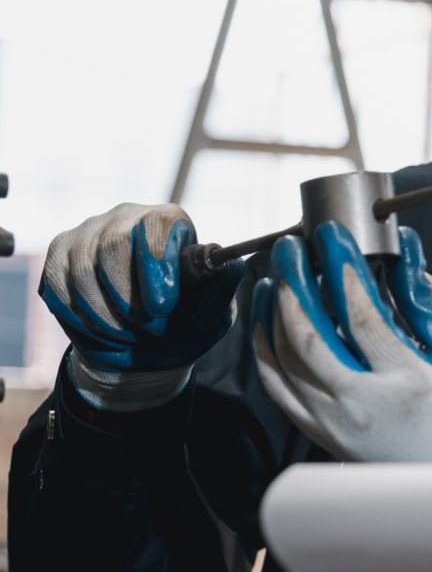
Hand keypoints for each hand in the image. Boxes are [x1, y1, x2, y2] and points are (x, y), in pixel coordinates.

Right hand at [40, 203, 243, 407]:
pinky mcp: (59, 255)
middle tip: (150, 326)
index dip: (157, 264)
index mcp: (170, 222)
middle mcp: (127, 218)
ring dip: (106, 313)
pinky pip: (58, 284)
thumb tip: (234, 263)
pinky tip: (104, 329)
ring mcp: (88, 234)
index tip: (164, 306)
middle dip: (130, 297)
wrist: (145, 354)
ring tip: (130, 334)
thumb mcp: (212, 312)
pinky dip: (81, 316)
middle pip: (113, 244)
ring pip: (82, 268)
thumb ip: (221, 288)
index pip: (157, 224)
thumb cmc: (185, 325)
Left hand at [252, 222, 431, 463]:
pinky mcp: (320, 434)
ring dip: (274, 312)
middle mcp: (362, 405)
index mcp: (407, 381)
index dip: (342, 271)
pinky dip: (266, 350)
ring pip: (284, 361)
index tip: (333, 240)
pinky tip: (266, 321)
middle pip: (308, 337)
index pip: (361, 316)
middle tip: (292, 249)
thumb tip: (406, 264)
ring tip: (276, 277)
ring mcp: (335, 423)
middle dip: (294, 283)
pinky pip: (278, 387)